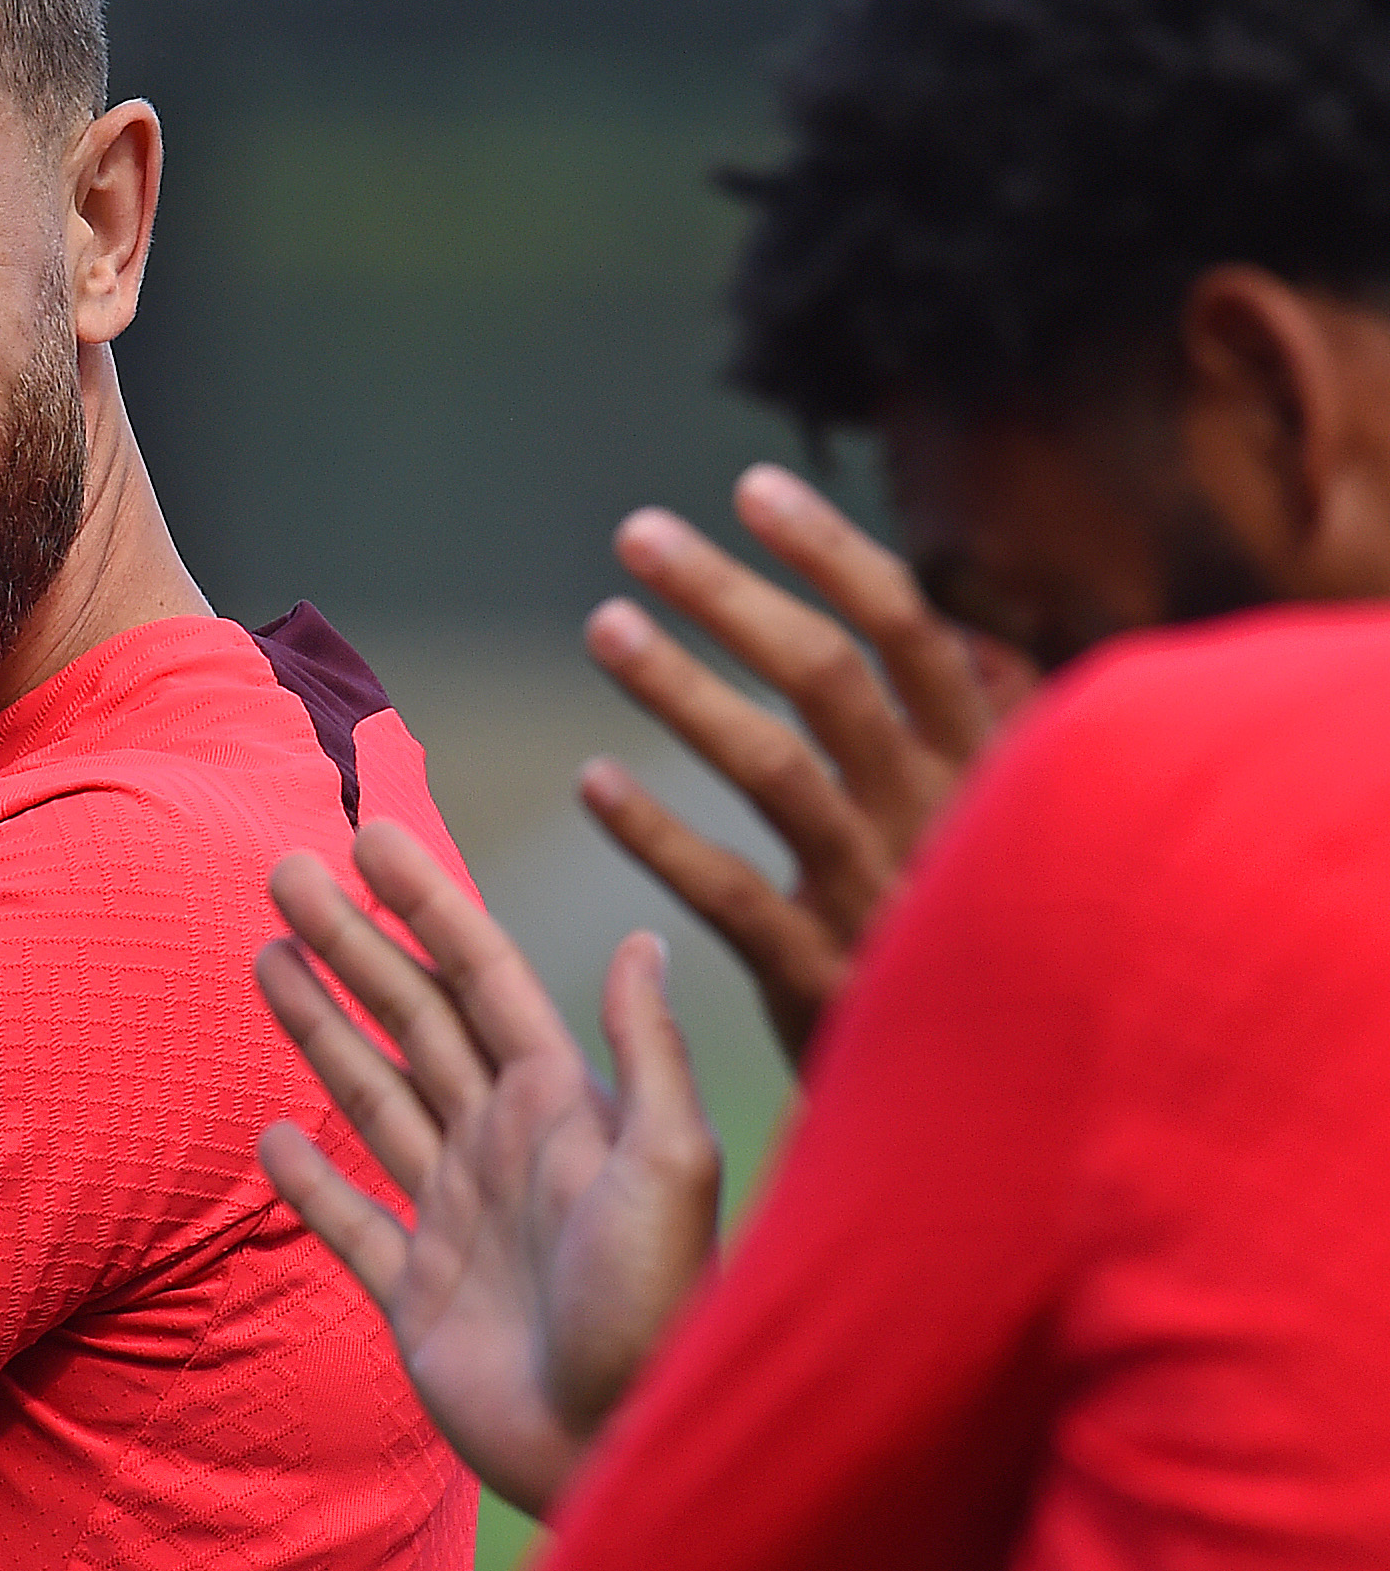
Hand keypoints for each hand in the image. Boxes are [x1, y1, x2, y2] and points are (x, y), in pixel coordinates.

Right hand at [256, 824, 718, 1516]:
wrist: (622, 1447)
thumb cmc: (660, 1308)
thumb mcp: (670, 1164)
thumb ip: (646, 1051)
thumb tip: (642, 935)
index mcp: (560, 1106)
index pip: (478, 979)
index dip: (426, 906)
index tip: (371, 838)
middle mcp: (502, 1146)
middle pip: (411, 1018)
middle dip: (350, 943)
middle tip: (286, 869)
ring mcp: (455, 1218)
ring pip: (372, 1096)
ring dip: (320, 1025)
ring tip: (266, 956)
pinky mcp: (418, 1296)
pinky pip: (351, 1223)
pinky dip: (309, 1180)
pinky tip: (270, 1135)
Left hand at [578, 463, 1029, 1064]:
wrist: (1010, 1120)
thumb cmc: (998, 951)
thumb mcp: (1012, 832)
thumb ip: (988, 743)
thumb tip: (974, 633)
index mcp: (987, 770)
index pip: (912, 633)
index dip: (832, 553)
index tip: (749, 486)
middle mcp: (940, 820)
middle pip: (831, 680)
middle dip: (730, 596)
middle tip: (635, 533)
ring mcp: (882, 900)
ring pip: (775, 770)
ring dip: (682, 689)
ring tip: (603, 626)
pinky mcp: (828, 982)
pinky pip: (733, 895)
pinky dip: (661, 835)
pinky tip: (594, 783)